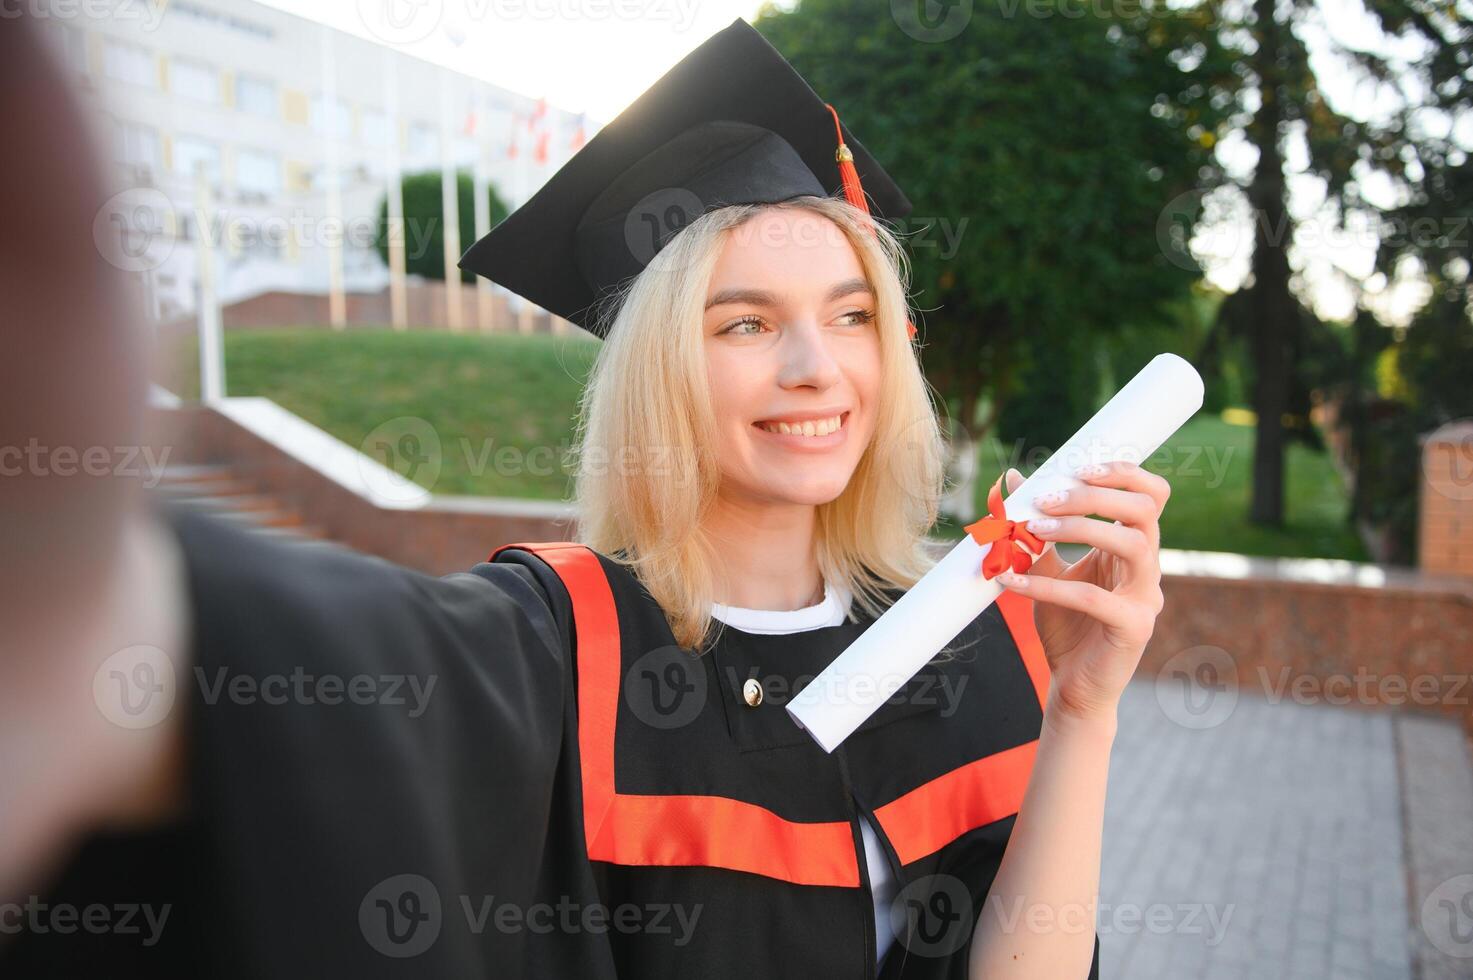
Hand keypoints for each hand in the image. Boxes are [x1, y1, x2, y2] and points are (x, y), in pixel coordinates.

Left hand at [995, 462, 1169, 728]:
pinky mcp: (1133, 628)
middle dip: (1094, 496)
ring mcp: (1146, 598)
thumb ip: (1035, 526)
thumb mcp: (1046, 567)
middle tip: (1045, 499)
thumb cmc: (1066, 624)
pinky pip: (1094, 598)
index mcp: (1134, 547)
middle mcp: (1148, 568)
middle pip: (1144, 511)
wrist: (1073, 687)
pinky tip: (1011, 582)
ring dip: (1079, 528)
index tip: (1077, 467)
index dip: (1123, 473)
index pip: (1151, 495)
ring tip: (1033, 529)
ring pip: (1133, 545)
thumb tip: (1012, 478)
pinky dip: (1048, 586)